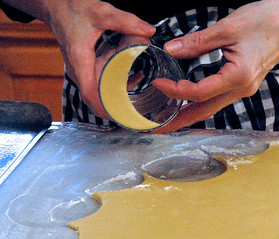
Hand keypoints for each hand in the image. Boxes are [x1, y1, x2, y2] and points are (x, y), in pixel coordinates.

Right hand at [44, 0, 154, 117]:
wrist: (57, 6)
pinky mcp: (83, 68)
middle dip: (114, 107)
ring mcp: (79, 71)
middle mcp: (77, 70)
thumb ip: (126, 21)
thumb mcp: (102, 12)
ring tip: (137, 94)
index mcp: (80, 60)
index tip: (122, 115)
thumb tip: (148, 31)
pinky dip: (113, 86)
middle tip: (135, 110)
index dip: (105, 108)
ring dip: (115, 96)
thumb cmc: (74, 9)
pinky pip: (97, 84)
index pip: (89, 94)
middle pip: (94, 98)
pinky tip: (131, 80)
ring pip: (96, 92)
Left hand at [153, 0, 278, 131]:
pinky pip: (220, 98)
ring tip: (169, 117)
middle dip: (180, 120)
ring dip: (190, 113)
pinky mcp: (245, 82)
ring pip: (212, 107)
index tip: (158, 83)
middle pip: (205, 110)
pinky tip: (190, 101)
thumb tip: (171, 50)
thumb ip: (197, 42)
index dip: (175, 90)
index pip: (199, 92)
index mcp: (239, 76)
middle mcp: (243, 88)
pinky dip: (202, 102)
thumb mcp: (227, 27)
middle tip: (158, 128)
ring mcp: (245, 88)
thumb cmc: (266, 19)